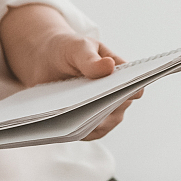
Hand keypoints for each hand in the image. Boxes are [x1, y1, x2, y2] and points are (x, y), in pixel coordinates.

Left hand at [0, 2, 140, 138]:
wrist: (45, 60)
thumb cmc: (67, 49)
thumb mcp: (77, 47)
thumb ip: (90, 58)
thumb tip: (109, 66)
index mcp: (121, 74)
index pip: (135, 88)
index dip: (130, 92)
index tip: (116, 94)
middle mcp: (117, 96)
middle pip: (118, 109)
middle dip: (104, 109)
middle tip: (86, 107)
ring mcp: (103, 112)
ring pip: (103, 125)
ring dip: (90, 122)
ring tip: (73, 117)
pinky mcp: (87, 123)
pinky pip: (87, 133)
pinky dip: (78, 131)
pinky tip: (65, 126)